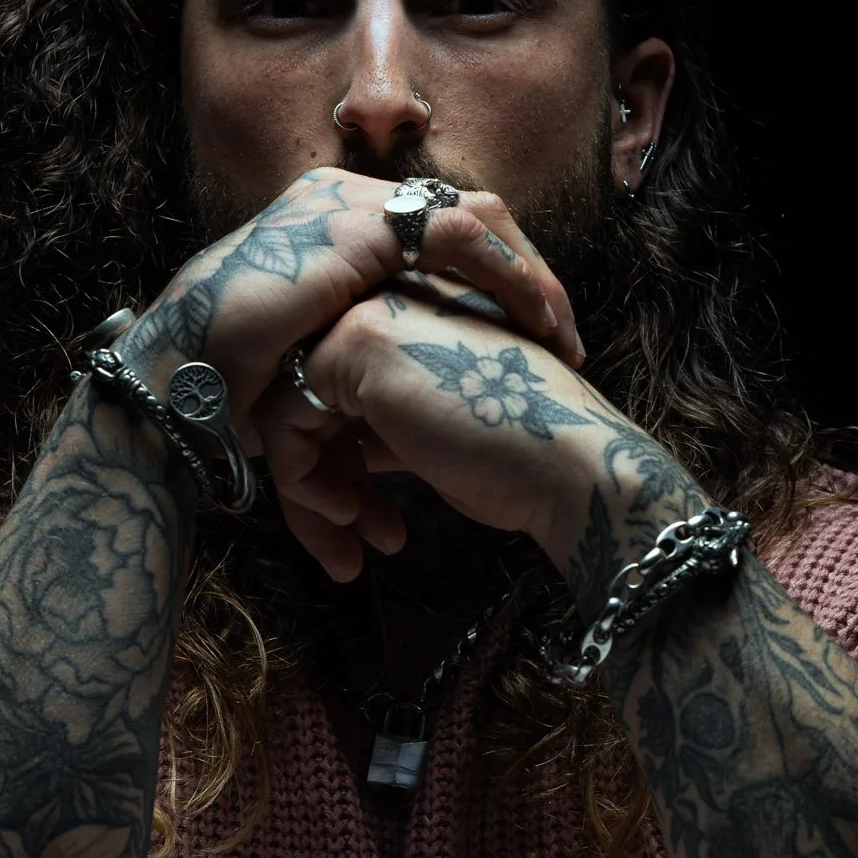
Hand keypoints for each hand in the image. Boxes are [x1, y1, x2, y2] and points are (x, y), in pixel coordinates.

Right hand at [116, 170, 581, 445]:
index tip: (540, 338)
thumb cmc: (234, 376)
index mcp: (337, 222)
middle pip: (471, 218)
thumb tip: (410, 388)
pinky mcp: (359, 225)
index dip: (499, 279)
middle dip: (527, 276)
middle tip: (567, 336)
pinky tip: (535, 321)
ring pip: (477, 220)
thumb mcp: (315, 352)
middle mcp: (346, 198)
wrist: (185, 369)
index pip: (442, 232)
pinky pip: (461, 235)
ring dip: (529, 275)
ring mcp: (352, 203)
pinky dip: (507, 275)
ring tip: (562, 333)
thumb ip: (364, 345)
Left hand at [258, 275, 628, 580]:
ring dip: (309, 493)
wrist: (571, 463)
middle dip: (319, 484)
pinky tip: (350, 518)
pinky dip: (305, 483)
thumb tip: (339, 455)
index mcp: (410, 325)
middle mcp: (385, 307)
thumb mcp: (436, 437)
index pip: (336, 392)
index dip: (338, 461)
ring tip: (346, 551)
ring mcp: (369, 317)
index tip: (361, 516)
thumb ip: (385, 430)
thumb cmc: (522, 458)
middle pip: (306, 401)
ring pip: (287, 411)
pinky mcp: (355, 345)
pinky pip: (286, 421)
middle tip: (347, 543)